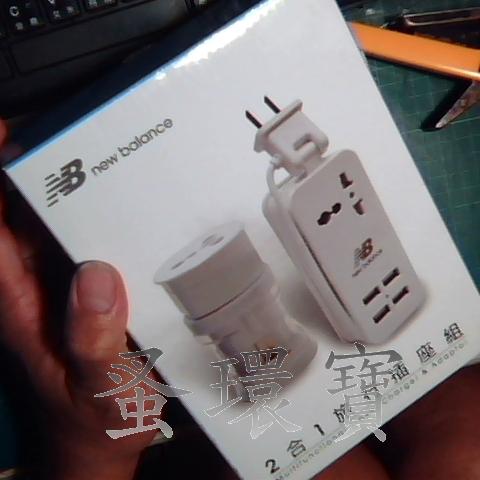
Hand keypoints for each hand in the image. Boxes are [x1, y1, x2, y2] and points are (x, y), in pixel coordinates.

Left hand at [0, 122, 155, 478]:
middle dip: (36, 166)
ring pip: (55, 221)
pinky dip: (101, 216)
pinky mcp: (88, 290)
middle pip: (20, 211)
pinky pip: (88, 240)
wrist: (102, 436)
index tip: (5, 135)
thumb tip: (97, 277)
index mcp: (18, 301)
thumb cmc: (93, 419)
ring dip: (73, 186)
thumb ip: (91, 340)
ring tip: (108, 155)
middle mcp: (34, 285)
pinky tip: (131, 205)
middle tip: (74, 130)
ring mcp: (61, 284)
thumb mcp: (96, 388)